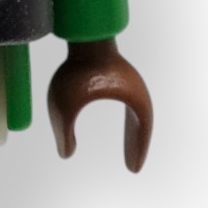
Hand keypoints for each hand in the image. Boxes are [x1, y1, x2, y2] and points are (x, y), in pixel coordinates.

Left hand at [47, 37, 152, 171]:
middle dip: (136, 146)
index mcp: (133, 99)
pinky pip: (128, 104)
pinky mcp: (118, 76)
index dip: (137, 150)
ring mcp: (127, 81)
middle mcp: (135, 90)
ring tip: (129, 151)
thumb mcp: (65, 107)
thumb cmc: (76, 70)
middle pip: (142, 125)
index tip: (133, 169)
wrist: (82, 38)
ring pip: (137, 115)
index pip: (142, 131)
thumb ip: (64, 132)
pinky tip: (121, 127)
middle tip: (132, 167)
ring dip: (133, 133)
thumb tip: (66, 155)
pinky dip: (128, 120)